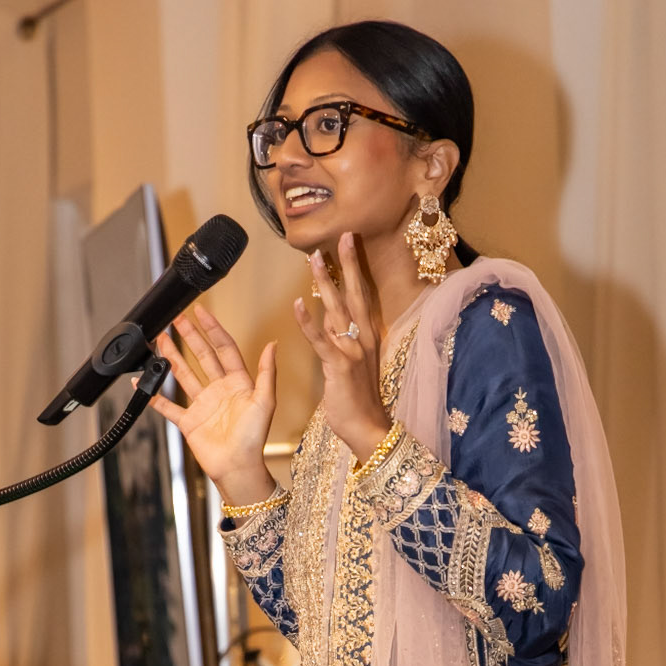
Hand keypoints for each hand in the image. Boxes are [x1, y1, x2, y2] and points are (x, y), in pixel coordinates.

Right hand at [147, 304, 276, 506]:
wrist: (238, 467)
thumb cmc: (254, 438)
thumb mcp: (265, 401)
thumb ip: (267, 372)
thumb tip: (272, 344)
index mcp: (238, 383)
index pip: (224, 348)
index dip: (213, 329)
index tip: (202, 312)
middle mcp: (219, 391)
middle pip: (202, 356)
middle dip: (190, 336)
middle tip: (178, 319)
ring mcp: (202, 405)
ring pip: (183, 374)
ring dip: (171, 357)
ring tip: (160, 339)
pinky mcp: (189, 421)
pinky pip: (168, 405)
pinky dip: (154, 395)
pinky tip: (141, 381)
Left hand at [294, 233, 392, 462]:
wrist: (368, 429)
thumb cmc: (359, 402)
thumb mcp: (353, 366)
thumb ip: (342, 341)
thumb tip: (330, 320)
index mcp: (368, 338)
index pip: (362, 296)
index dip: (356, 269)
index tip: (350, 243)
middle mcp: (364, 340)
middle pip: (356, 294)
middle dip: (349, 264)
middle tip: (344, 235)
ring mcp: (353, 353)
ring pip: (337, 310)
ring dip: (325, 283)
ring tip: (314, 258)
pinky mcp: (340, 367)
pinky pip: (322, 340)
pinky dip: (309, 322)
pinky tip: (297, 304)